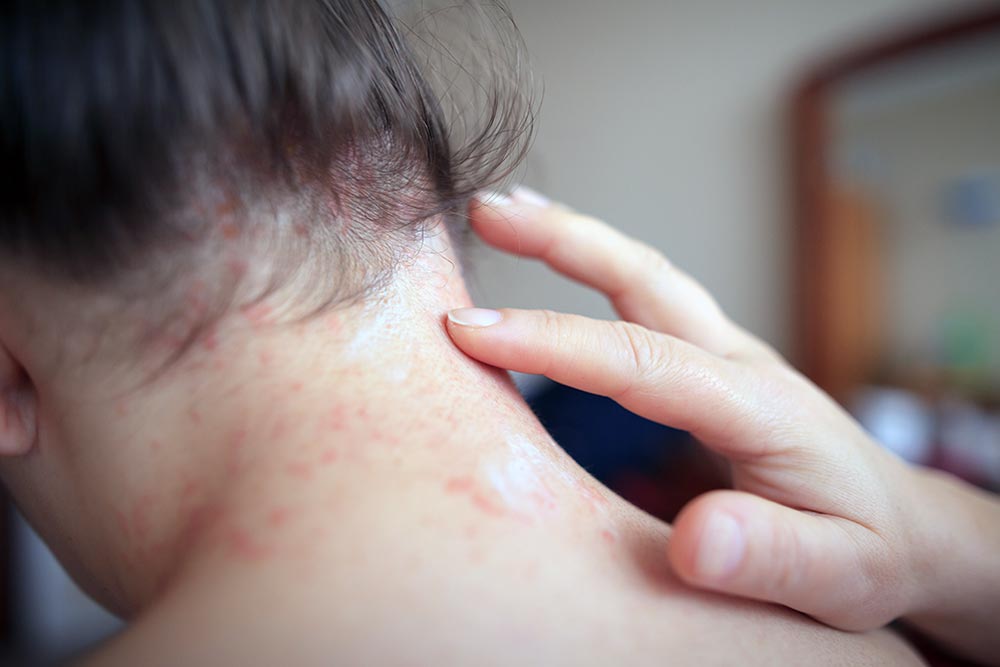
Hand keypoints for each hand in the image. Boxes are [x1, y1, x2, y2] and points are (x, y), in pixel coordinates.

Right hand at [445, 188, 999, 662]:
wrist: (905, 527)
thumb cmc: (869, 550)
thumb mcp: (840, 574)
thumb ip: (773, 556)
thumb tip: (696, 541)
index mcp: (758, 406)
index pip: (642, 362)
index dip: (553, 343)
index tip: (472, 330)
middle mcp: (738, 363)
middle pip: (645, 279)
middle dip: (562, 239)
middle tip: (487, 209)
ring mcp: (724, 357)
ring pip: (641, 279)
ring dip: (571, 240)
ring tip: (502, 213)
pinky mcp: (709, 368)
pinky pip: (642, 307)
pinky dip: (590, 273)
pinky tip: (555, 270)